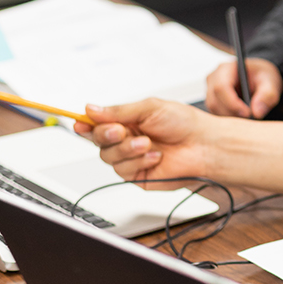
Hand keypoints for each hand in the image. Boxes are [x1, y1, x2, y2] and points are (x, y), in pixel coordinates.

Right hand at [75, 99, 213, 187]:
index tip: (78, 123)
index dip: (85, 124)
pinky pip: (124, 170)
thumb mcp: (150, 108)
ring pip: (108, 157)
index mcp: (127, 121)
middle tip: (121, 131)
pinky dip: (139, 161)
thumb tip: (90, 109)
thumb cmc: (184, 123)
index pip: (97, 123)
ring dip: (127, 149)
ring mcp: (131, 158)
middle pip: (97, 140)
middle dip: (107, 135)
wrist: (204, 145)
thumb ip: (118, 111)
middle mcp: (126, 139)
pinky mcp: (137, 175)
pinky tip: (156, 156)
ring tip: (148, 143)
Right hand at [205, 57, 282, 118]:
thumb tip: (256, 112)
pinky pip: (216, 115)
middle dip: (233, 113)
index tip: (248, 113)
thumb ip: (267, 95)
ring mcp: (210, 91)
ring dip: (231, 117)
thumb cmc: (262, 76)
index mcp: (226, 68)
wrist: (259, 78)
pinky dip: (229, 120)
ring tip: (249, 117)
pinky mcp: (213, 102)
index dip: (232, 103)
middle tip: (251, 119)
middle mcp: (214, 79)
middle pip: (215, 101)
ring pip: (214, 110)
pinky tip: (242, 117)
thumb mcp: (270, 82)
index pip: (221, 87)